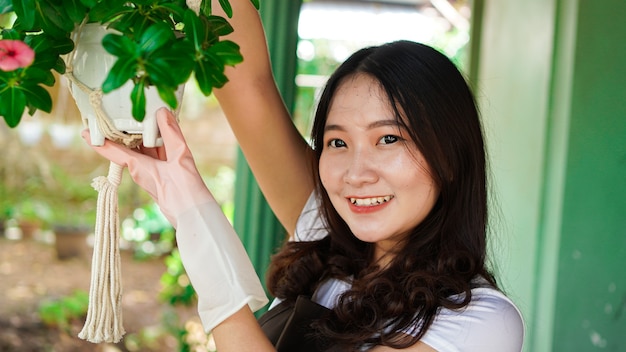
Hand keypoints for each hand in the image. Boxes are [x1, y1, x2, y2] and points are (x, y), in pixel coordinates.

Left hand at [82, 108, 212, 226]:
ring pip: (144, 150)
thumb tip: (162, 112)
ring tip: (148, 117)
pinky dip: (158, 142)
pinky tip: (165, 133)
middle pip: (130, 146)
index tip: (86, 133)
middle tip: (123, 112)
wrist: (194, 214)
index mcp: (138, 167)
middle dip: (127, 130)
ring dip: (145, 135)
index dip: (99, 141)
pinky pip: (155, 155)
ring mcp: (152, 173)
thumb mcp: (180, 157)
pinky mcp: (162, 176)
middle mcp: (141, 171)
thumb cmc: (185, 191)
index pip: (114, 151)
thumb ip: (171, 133)